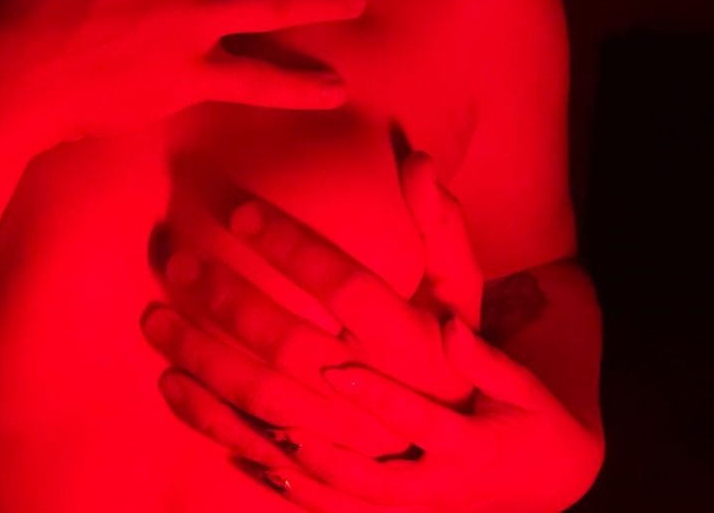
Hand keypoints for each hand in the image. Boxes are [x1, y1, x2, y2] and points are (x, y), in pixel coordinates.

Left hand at [141, 153, 474, 452]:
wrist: (471, 462)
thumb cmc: (456, 360)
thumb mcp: (461, 296)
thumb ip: (439, 229)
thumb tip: (419, 159)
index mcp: (415, 344)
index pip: (347, 286)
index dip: (293, 247)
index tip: (242, 214)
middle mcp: (377, 393)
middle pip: (291, 343)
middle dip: (227, 299)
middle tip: (178, 261)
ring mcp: (344, 439)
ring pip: (261, 396)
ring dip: (201, 356)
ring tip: (154, 317)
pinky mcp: (317, 470)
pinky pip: (252, 442)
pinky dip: (205, 414)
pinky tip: (169, 380)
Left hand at [265, 317, 602, 512]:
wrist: (553, 482)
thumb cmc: (533, 423)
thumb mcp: (522, 389)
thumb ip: (484, 361)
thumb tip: (450, 324)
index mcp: (471, 449)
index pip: (418, 423)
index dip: (375, 396)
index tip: (333, 369)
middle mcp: (442, 489)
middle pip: (376, 484)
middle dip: (328, 459)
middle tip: (283, 428)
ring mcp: (423, 511)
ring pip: (357, 509)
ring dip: (310, 489)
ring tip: (266, 459)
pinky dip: (312, 501)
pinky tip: (272, 476)